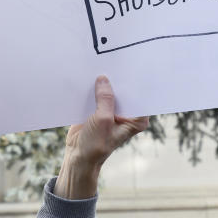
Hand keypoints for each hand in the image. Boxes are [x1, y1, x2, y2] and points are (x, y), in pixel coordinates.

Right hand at [54, 76, 148, 198]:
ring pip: (109, 93)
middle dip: (117, 81)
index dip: (134, 82)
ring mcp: (112, 111)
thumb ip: (105, 99)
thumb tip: (104, 79)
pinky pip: (96, 96)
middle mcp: (128, 114)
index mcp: (137, 119)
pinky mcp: (98, 110)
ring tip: (99, 64)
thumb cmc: (96, 144)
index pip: (139, 96)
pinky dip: (92, 90)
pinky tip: (87, 77)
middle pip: (124, 92)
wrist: (78, 157)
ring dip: (103, 84)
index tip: (131, 66)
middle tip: (112, 61)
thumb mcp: (102, 120)